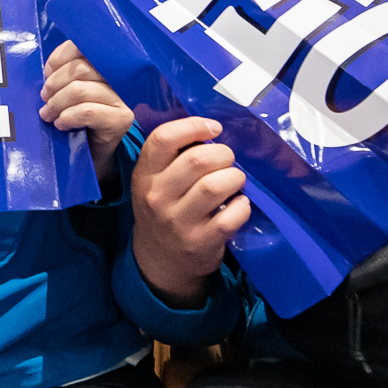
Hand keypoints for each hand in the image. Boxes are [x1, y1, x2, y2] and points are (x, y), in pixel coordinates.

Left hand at [41, 41, 131, 179]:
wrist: (93, 153)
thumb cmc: (78, 118)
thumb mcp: (69, 91)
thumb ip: (64, 73)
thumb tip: (48, 69)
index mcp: (106, 64)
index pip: (83, 47)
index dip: (59, 58)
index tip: (47, 73)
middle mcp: (119, 77)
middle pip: (79, 68)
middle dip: (54, 84)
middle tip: (44, 99)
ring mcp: (123, 99)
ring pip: (79, 90)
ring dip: (56, 103)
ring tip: (48, 114)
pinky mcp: (122, 119)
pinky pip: (86, 112)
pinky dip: (67, 117)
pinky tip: (61, 124)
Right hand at [129, 116, 248, 304]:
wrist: (161, 261)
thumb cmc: (164, 209)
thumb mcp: (154, 182)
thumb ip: (173, 156)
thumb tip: (211, 131)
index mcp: (144, 175)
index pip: (163, 138)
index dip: (194, 126)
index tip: (213, 128)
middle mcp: (157, 197)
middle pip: (197, 159)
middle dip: (223, 154)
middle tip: (228, 160)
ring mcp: (178, 222)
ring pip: (216, 185)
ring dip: (234, 177)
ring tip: (234, 180)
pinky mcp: (201, 242)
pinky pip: (232, 215)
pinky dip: (243, 206)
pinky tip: (239, 205)